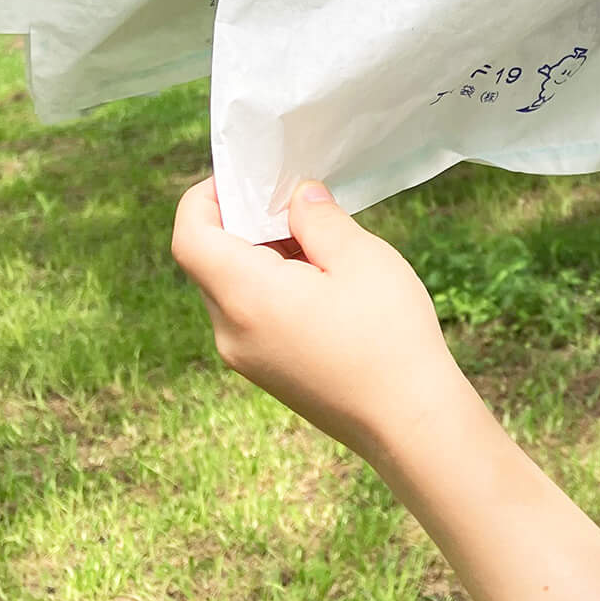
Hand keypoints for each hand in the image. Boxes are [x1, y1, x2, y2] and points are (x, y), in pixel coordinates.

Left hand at [172, 178, 466, 464]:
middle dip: (241, 223)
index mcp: (245, 296)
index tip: (244, 177)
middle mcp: (230, 331)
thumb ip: (319, 220)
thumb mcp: (361, 259)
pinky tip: (322, 285)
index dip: (204, 197)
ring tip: (318, 246)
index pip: (190, 236)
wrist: (409, 423)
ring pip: (229, 290)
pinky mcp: (265, 373)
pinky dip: (269, 287)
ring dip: (259, 257)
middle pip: (208, 262)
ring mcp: (245, 358)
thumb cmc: (389, 337)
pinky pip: (247, 316)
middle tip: (293, 203)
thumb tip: (296, 197)